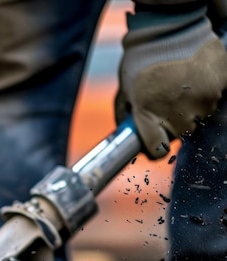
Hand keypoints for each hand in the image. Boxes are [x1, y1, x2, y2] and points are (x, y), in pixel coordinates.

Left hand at [116, 6, 226, 158]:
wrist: (167, 29)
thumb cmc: (141, 59)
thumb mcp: (126, 91)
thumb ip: (128, 115)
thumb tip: (127, 133)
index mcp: (149, 116)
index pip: (156, 149)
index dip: (155, 144)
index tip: (155, 139)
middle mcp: (178, 113)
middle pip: (181, 132)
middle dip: (174, 120)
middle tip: (169, 99)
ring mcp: (202, 99)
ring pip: (201, 114)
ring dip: (193, 104)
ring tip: (183, 84)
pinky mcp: (221, 83)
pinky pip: (217, 95)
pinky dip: (209, 89)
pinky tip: (197, 77)